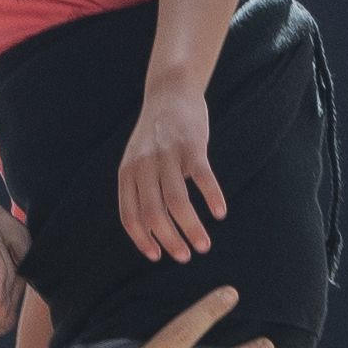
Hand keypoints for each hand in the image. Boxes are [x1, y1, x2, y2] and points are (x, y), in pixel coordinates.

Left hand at [116, 80, 225, 262]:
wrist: (170, 91)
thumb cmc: (156, 135)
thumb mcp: (137, 161)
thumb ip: (140, 190)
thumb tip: (154, 230)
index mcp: (128, 174)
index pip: (130, 216)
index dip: (143, 240)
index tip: (158, 256)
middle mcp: (144, 166)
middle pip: (154, 214)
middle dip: (170, 240)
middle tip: (186, 256)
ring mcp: (168, 155)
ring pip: (178, 201)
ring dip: (192, 228)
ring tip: (204, 246)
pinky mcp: (192, 145)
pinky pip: (202, 177)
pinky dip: (212, 197)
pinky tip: (220, 213)